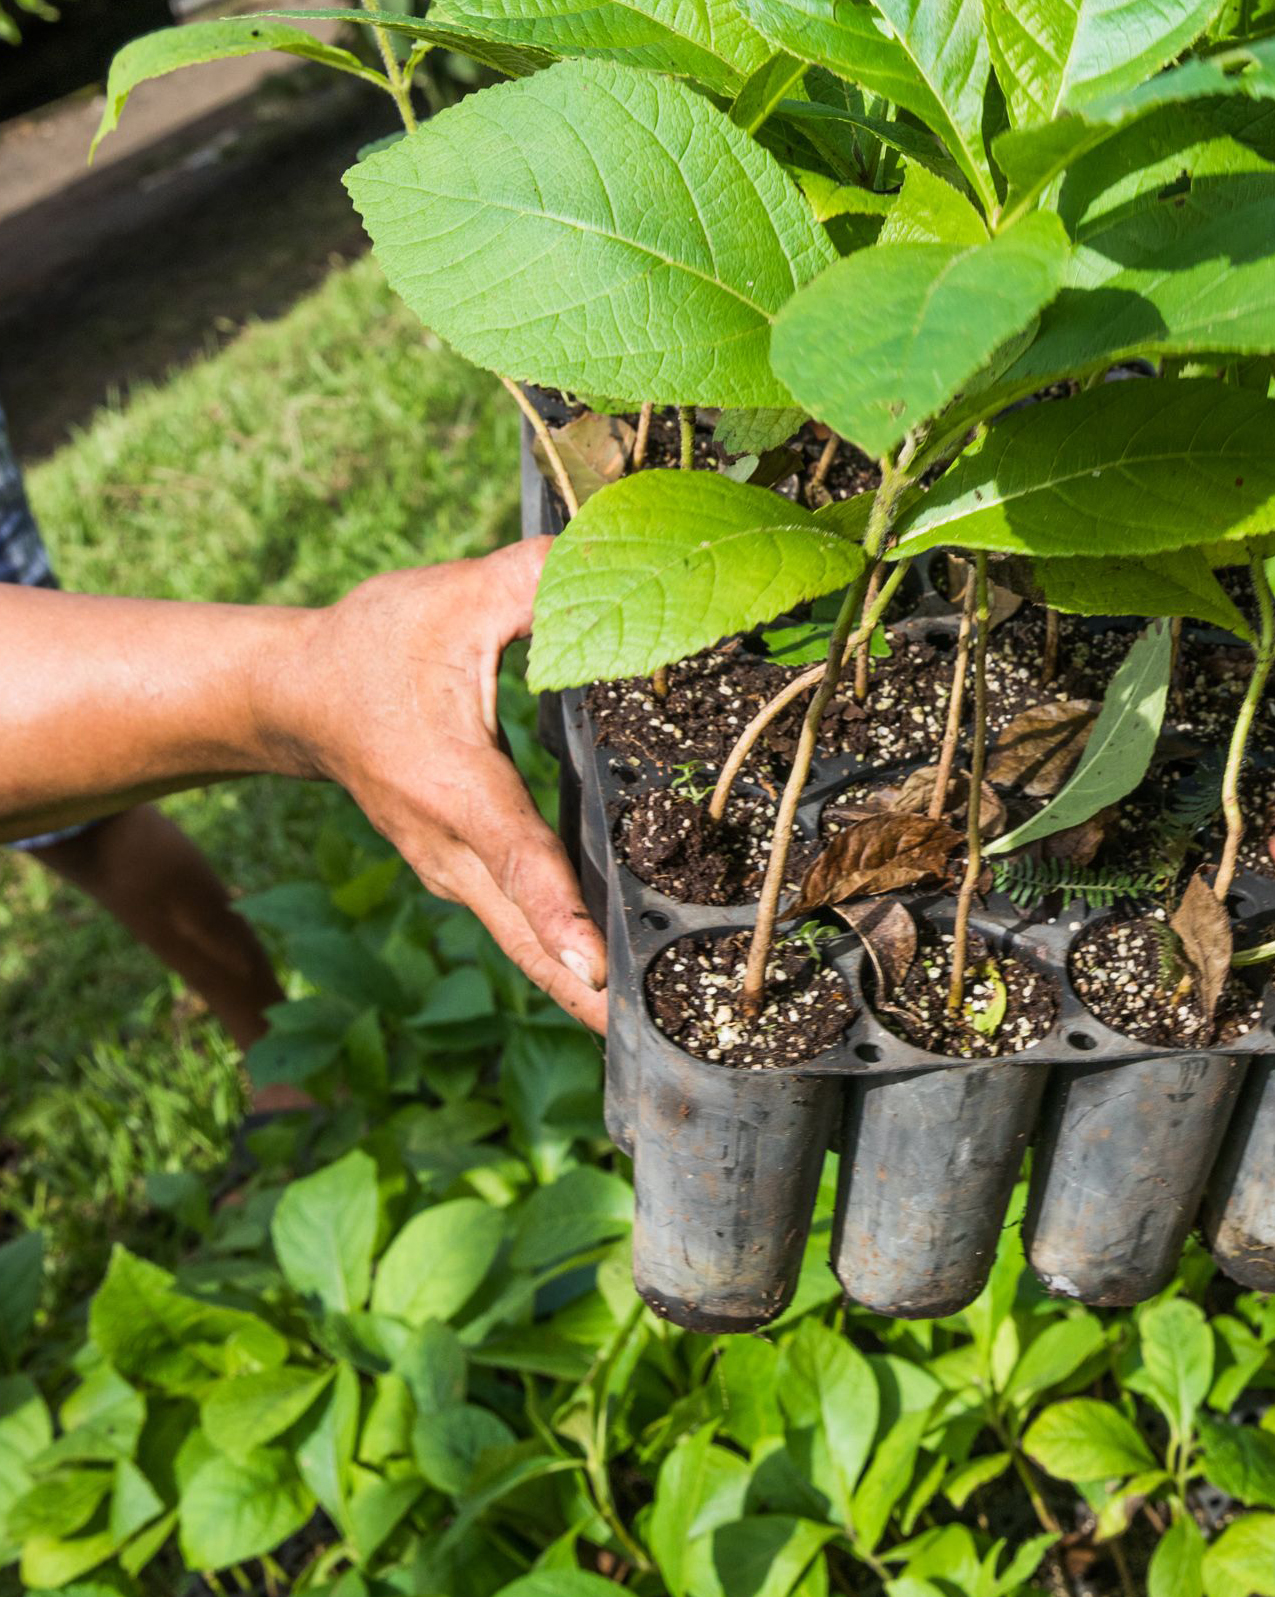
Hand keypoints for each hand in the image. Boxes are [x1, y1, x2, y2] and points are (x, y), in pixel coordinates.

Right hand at [260, 538, 606, 1031]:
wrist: (293, 695)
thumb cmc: (373, 646)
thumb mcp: (453, 599)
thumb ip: (534, 582)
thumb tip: (607, 559)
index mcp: (451, 785)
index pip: (515, 853)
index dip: (558, 911)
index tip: (601, 970)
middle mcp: (449, 847)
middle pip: (525, 934)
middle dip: (587, 990)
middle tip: (660, 1037)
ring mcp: (450, 871)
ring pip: (521, 942)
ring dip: (578, 987)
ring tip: (653, 1030)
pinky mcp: (459, 874)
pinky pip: (517, 927)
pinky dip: (560, 959)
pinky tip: (615, 982)